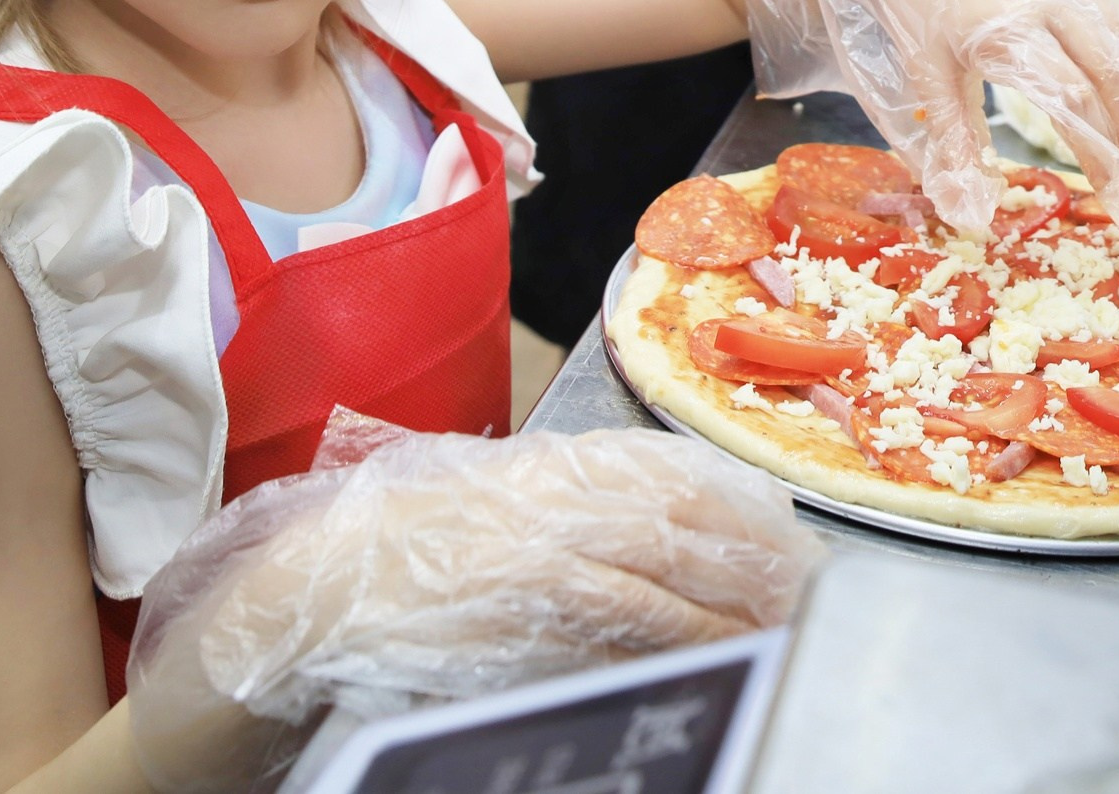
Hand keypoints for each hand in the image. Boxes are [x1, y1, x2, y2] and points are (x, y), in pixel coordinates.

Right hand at [128, 420, 819, 792]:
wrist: (304, 599)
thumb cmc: (393, 558)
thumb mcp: (486, 504)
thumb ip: (566, 506)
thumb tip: (663, 520)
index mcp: (544, 465)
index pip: (665, 470)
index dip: (734, 504)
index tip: (788, 532)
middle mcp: (550, 494)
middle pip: (683, 518)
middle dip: (757, 556)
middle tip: (814, 588)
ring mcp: (539, 551)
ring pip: (668, 572)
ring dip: (735, 602)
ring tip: (786, 626)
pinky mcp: (524, 610)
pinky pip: (625, 623)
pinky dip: (681, 637)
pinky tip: (720, 654)